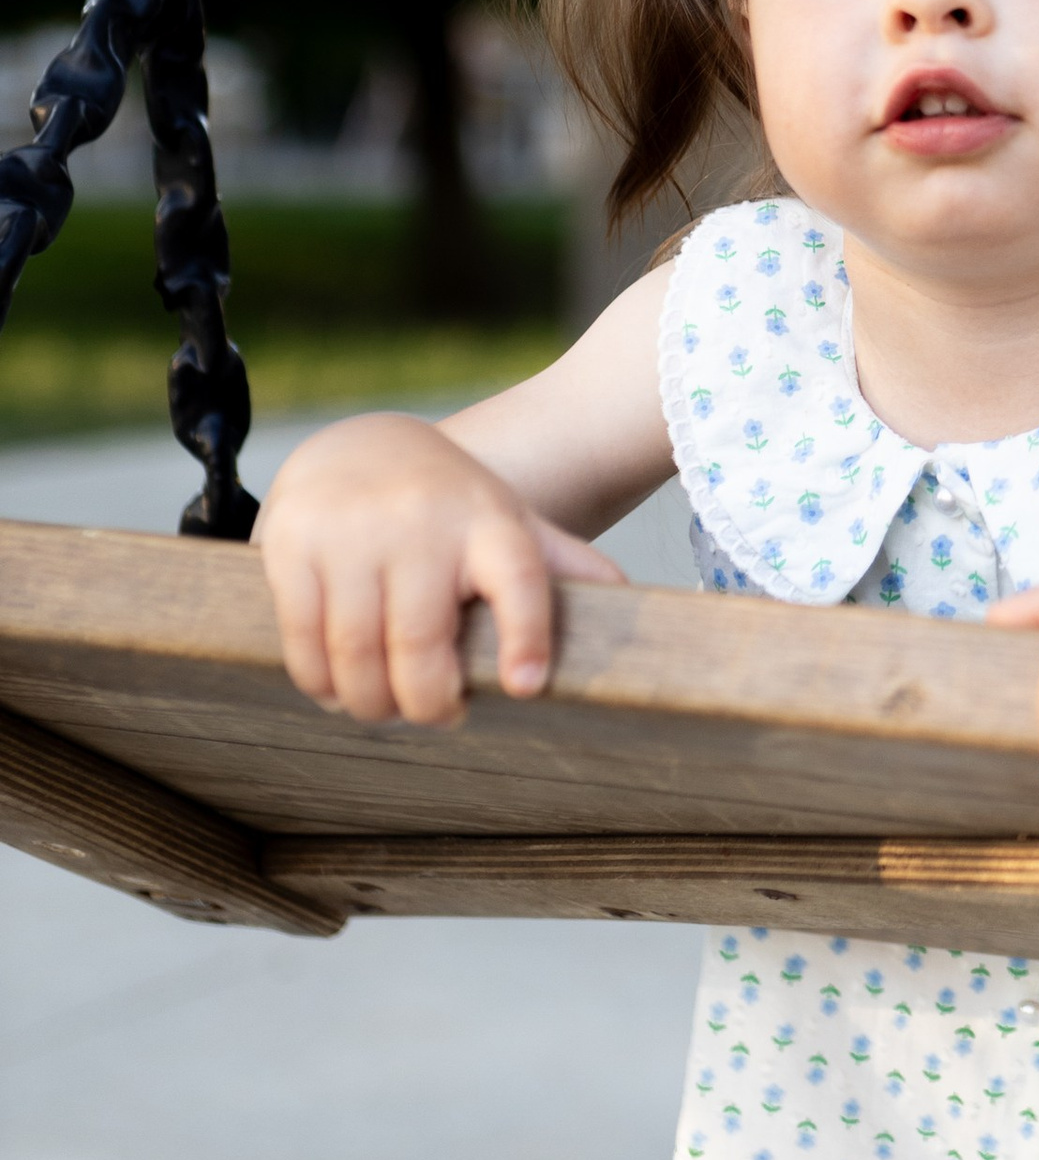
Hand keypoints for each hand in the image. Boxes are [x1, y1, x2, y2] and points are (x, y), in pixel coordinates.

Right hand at [256, 413, 627, 726]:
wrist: (364, 443)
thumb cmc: (449, 506)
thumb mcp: (508, 523)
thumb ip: (559, 565)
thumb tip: (624, 603)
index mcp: (489, 521)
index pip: (519, 578)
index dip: (526, 634)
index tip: (526, 686)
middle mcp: (421, 521)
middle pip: (422, 642)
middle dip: (427, 703)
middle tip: (436, 716)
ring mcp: (352, 530)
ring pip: (357, 650)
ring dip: (370, 701)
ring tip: (386, 710)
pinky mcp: (293, 542)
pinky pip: (303, 638)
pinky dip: (319, 682)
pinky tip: (337, 692)